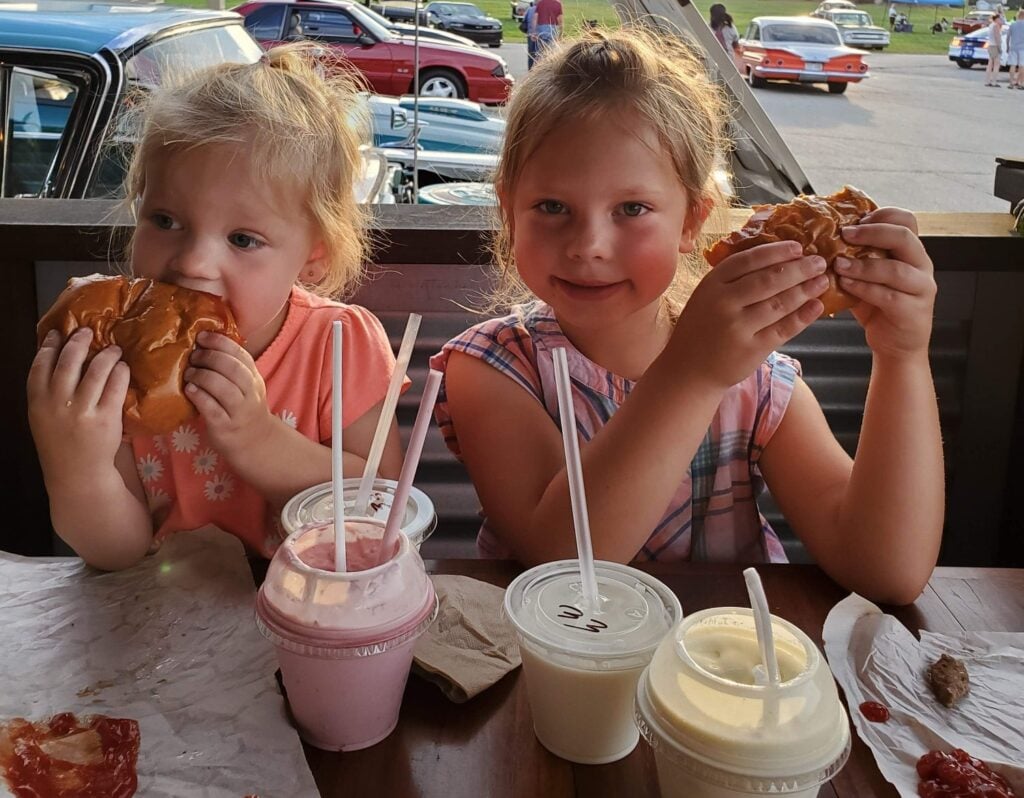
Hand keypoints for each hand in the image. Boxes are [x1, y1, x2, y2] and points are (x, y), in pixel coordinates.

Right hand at [27, 328, 128, 487]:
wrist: (77, 472)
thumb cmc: (60, 440)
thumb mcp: (41, 416)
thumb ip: (46, 390)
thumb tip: (58, 356)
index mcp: (37, 401)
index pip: (40, 364)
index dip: (49, 345)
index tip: (58, 332)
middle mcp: (58, 403)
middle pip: (69, 361)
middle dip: (79, 341)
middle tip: (88, 331)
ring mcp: (83, 410)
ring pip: (96, 370)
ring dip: (106, 354)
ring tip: (113, 349)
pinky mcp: (106, 418)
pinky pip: (116, 386)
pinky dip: (120, 372)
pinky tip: (122, 367)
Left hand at [184, 331, 273, 458]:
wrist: (254, 442)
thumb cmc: (242, 410)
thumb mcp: (245, 387)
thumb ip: (230, 369)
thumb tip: (202, 344)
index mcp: (254, 379)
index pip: (241, 355)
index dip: (220, 343)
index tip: (201, 336)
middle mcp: (250, 394)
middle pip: (233, 369)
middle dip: (210, 358)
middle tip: (193, 356)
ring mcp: (239, 411)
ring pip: (224, 388)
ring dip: (203, 376)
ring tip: (189, 373)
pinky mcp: (225, 427)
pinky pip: (213, 409)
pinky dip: (200, 396)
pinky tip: (190, 390)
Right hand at [669, 241, 827, 389]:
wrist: (690, 369)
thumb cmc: (703, 327)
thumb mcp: (707, 296)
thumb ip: (733, 280)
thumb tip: (778, 259)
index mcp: (712, 284)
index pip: (749, 260)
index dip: (777, 252)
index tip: (799, 247)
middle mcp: (724, 304)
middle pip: (768, 280)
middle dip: (799, 269)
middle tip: (820, 262)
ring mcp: (738, 328)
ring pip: (779, 303)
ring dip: (805, 290)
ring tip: (822, 281)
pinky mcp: (751, 350)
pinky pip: (783, 329)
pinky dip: (803, 317)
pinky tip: (816, 306)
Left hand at [836, 207, 935, 360]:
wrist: (896, 344)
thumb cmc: (878, 307)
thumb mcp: (866, 276)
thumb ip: (855, 258)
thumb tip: (823, 240)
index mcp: (911, 252)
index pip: (906, 220)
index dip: (882, 215)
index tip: (856, 219)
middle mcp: (921, 265)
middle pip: (904, 237)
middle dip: (872, 232)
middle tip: (845, 234)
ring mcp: (920, 288)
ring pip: (896, 269)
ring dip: (863, 265)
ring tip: (839, 264)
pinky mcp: (912, 310)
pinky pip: (889, 295)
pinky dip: (864, 288)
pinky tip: (846, 285)